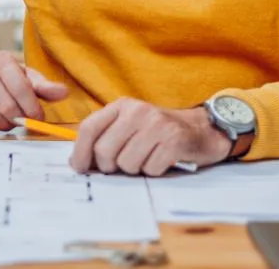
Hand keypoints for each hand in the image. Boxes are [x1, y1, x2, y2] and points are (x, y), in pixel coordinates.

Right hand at [0, 52, 67, 130]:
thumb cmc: (4, 75)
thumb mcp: (25, 75)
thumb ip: (44, 86)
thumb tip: (64, 93)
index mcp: (1, 61)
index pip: (20, 89)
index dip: (33, 108)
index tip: (38, 117)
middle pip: (7, 108)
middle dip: (20, 119)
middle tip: (24, 120)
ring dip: (6, 126)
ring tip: (10, 120)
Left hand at [69, 98, 231, 176]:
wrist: (202, 129)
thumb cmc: (159, 132)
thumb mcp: (129, 127)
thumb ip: (104, 139)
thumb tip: (76, 163)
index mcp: (122, 106)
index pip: (89, 128)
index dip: (80, 152)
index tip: (80, 168)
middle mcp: (137, 111)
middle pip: (104, 150)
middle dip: (110, 166)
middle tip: (123, 166)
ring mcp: (156, 125)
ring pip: (126, 163)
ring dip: (135, 169)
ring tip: (148, 158)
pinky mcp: (174, 141)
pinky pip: (150, 169)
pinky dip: (154, 171)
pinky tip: (163, 160)